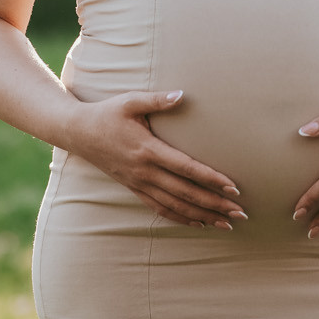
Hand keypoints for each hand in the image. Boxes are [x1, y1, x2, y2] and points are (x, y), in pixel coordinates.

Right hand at [61, 89, 246, 229]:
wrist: (77, 133)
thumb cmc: (106, 114)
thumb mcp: (130, 101)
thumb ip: (157, 100)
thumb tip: (182, 94)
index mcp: (148, 149)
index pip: (186, 168)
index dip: (211, 179)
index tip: (233, 188)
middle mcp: (145, 171)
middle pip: (186, 192)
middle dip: (214, 204)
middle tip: (240, 212)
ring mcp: (139, 183)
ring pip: (175, 206)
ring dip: (202, 216)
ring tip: (226, 224)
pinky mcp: (134, 188)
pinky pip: (160, 208)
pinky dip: (180, 218)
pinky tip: (198, 223)